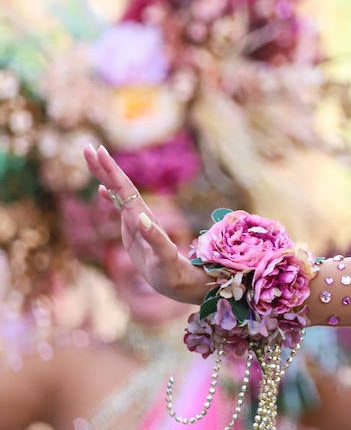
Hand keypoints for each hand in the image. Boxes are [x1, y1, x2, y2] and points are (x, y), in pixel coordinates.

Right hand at [83, 144, 209, 304]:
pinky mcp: (135, 233)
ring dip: (106, 177)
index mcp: (143, 218)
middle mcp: (140, 216)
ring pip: (119, 194)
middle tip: (88, 147)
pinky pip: (120, 209)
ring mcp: (137, 223)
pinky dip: (110, 197)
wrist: (182, 282)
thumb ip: (154, 238)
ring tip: (92, 159)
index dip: (112, 171)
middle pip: (121, 186)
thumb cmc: (173, 272)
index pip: (125, 189)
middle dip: (105, 167)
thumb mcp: (164, 257)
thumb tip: (139, 217)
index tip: (100, 151)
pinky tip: (102, 190)